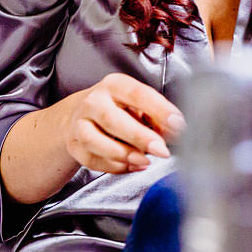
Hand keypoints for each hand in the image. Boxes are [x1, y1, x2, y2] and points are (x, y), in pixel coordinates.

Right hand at [61, 74, 182, 174]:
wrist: (81, 115)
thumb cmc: (117, 109)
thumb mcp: (138, 104)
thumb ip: (156, 116)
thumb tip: (174, 132)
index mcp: (114, 85)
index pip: (137, 94)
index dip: (159, 110)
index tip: (178, 125)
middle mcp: (93, 101)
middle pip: (111, 118)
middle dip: (139, 136)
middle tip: (162, 150)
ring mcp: (80, 124)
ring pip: (94, 140)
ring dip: (122, 153)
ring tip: (145, 161)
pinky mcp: (74, 145)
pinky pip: (92, 160)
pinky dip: (114, 167)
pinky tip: (133, 165)